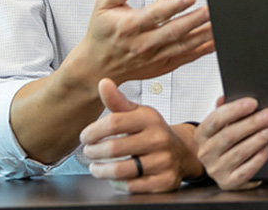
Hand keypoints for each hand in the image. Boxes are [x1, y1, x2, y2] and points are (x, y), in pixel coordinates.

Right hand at [67, 0, 214, 87]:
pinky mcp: (162, 66)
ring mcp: (154, 57)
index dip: (174, 6)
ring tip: (218, 24)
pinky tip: (214, 42)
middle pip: (173, 31)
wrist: (97, 67)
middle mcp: (143, 43)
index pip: (155, 14)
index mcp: (130, 26)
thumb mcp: (102, 6)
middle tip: (212, 10)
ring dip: (203, 35)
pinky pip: (185, 58)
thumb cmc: (102, 33)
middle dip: (195, 20)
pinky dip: (201, 50)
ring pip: (183, 46)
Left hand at [80, 78, 202, 192]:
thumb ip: (117, 101)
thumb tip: (103, 82)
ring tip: (95, 166)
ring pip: (120, 170)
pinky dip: (118, 184)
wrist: (183, 151)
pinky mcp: (165, 181)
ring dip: (101, 170)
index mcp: (150, 119)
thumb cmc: (153, 131)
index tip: (84, 137)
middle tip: (88, 152)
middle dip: (94, 152)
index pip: (114, 122)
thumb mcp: (138, 113)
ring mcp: (163, 161)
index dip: (93, 131)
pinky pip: (131, 186)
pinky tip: (115, 177)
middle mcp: (159, 139)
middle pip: (114, 148)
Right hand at [195, 96, 267, 189]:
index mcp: (201, 134)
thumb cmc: (221, 140)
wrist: (216, 165)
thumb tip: (226, 96)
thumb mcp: (219, 124)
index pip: (216, 119)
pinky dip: (259, 157)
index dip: (235, 109)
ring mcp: (216, 169)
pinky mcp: (228, 182)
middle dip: (254, 123)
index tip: (254, 102)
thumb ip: (223, 109)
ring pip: (240, 152)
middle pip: (230, 135)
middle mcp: (205, 153)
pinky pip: (246, 170)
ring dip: (260, 138)